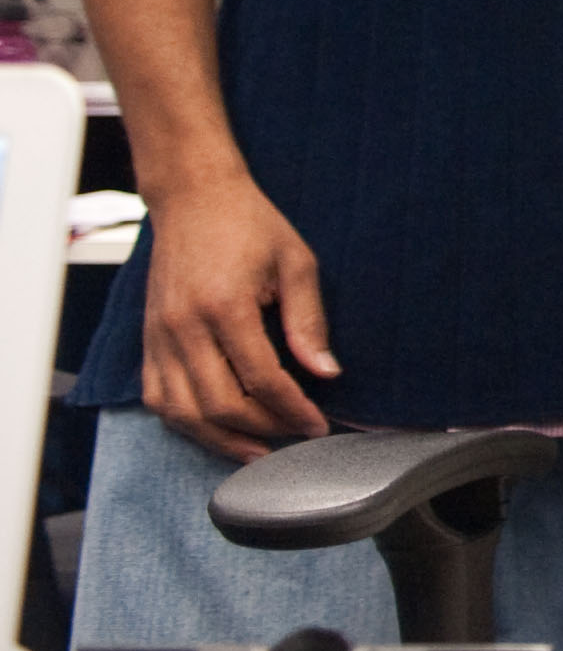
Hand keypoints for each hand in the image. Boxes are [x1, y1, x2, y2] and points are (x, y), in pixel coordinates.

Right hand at [138, 173, 335, 460]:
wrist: (193, 198)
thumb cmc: (249, 224)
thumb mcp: (296, 262)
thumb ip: (309, 321)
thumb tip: (327, 373)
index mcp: (225, 305)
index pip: (261, 378)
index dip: (292, 409)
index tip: (318, 425)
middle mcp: (184, 327)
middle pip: (219, 403)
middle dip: (263, 429)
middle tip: (296, 437)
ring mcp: (159, 336)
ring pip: (182, 411)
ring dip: (221, 439)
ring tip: (258, 451)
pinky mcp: (148, 340)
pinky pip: (158, 398)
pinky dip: (186, 422)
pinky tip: (216, 430)